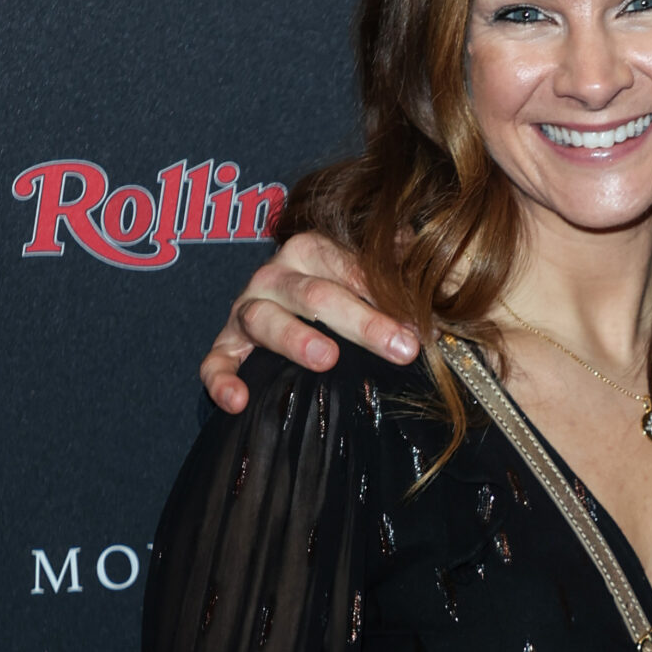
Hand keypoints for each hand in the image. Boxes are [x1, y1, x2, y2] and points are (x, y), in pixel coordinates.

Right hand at [199, 230, 419, 414]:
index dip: (389, 295)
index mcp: (314, 250)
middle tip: (402, 347)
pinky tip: (238, 401)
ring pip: (265, 319)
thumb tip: (436, 261)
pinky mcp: (226, 345)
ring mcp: (247, 310)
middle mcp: (277, 275)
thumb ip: (400, 270)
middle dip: (362, 322)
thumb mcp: (374, 279)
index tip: (425, 327)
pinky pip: (215, 362)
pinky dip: (221, 380)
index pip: (351, 267)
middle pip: (316, 294)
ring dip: (295, 339)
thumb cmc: (344, 299)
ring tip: (327, 359)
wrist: (291, 313)